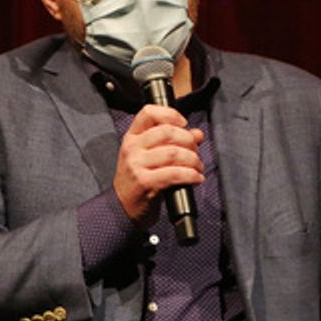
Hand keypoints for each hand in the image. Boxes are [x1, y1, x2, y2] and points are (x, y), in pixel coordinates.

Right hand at [113, 104, 204, 224]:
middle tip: (195, 151)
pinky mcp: (144, 182)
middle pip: (167, 131)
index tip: (184, 124)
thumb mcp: (150, 156)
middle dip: (188, 141)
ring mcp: (136, 165)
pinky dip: (191, 175)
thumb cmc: (138, 180)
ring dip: (193, 160)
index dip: (170, 114)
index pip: (148, 113)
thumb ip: (173, 142)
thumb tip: (197, 134)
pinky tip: (196, 178)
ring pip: (174, 153)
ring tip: (197, 167)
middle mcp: (132, 148)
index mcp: (132, 137)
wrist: (122, 207)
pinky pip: (174, 173)